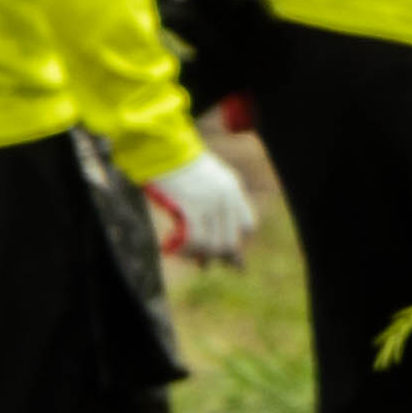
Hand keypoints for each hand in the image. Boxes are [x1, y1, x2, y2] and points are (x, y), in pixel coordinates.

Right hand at [147, 149, 255, 263]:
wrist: (164, 147)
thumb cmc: (178, 161)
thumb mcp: (205, 177)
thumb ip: (212, 199)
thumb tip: (204, 228)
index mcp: (233, 189)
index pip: (247, 226)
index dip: (236, 241)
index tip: (226, 251)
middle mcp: (227, 198)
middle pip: (230, 241)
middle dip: (220, 257)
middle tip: (206, 264)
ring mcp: (211, 204)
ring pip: (214, 245)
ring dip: (202, 257)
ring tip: (191, 260)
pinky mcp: (193, 207)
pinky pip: (196, 240)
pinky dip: (188, 251)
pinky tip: (178, 252)